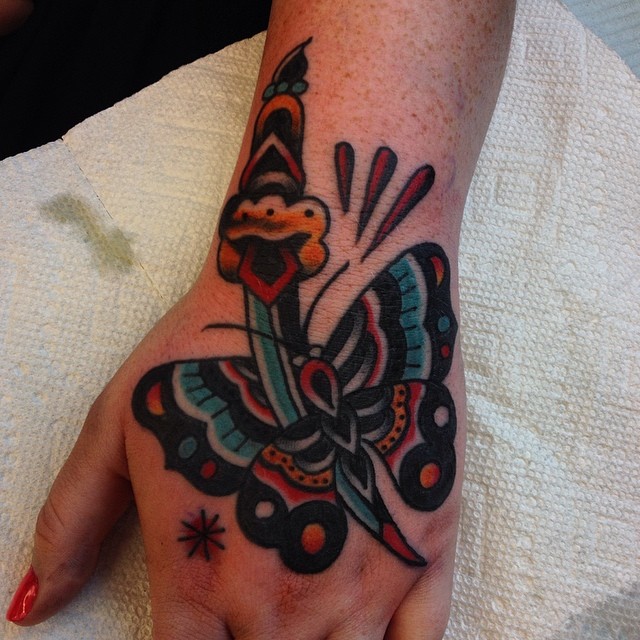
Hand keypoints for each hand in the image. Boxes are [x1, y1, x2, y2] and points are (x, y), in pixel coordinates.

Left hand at [6, 267, 461, 637]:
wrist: (320, 295)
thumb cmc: (216, 351)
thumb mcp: (119, 422)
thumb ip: (70, 519)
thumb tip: (32, 605)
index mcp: (198, 578)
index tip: (205, 628)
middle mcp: (281, 602)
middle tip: (254, 609)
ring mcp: (363, 580)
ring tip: (304, 614)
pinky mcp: (426, 545)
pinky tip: (374, 632)